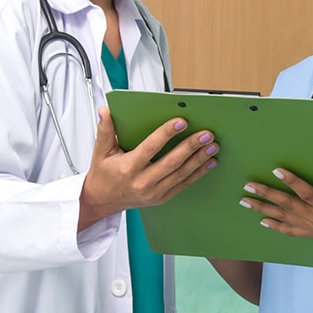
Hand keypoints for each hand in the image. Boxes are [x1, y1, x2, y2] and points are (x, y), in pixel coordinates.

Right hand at [79, 107, 218, 227]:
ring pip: (181, 174)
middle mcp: (142, 182)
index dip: (166, 134)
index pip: (150, 148)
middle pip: (171, 162)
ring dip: (199, 159)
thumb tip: (105, 111)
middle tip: (206, 134)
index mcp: (128, 167)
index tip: (181, 122)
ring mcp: (154, 192)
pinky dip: (198, 173)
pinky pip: (183, 184)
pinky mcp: (162, 198)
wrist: (103, 200)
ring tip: (212, 146)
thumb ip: (105, 130)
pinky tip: (208, 162)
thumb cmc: (104, 174)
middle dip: (191, 146)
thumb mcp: (100, 151)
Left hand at [241, 157, 312, 266]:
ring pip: (285, 219)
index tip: (277, 170)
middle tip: (248, 186)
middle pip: (288, 206)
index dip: (293, 181)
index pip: (308, 193)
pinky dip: (277, 226)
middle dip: (267, 195)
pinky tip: (263, 222)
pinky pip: (292, 231)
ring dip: (264, 210)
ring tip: (245, 202)